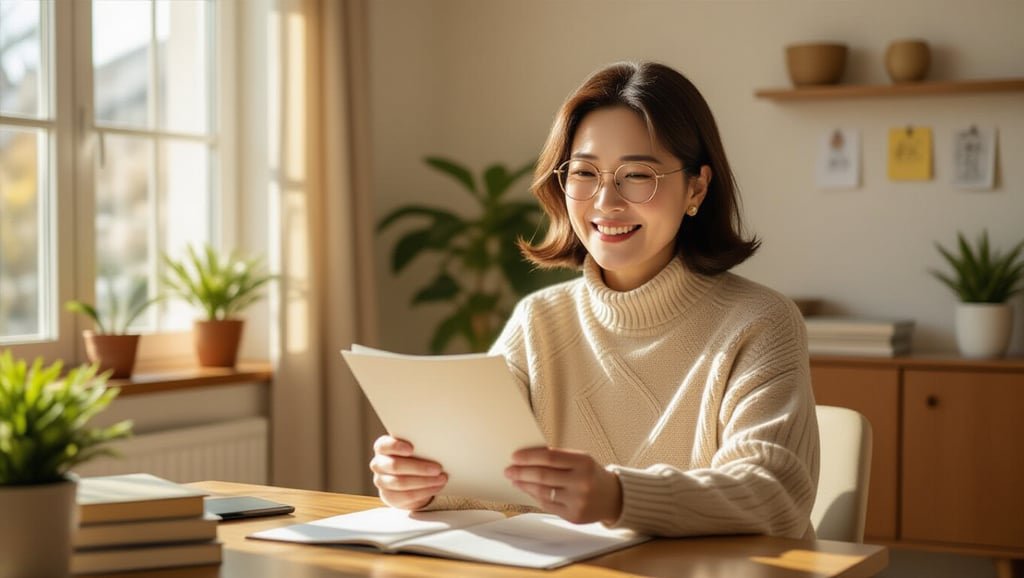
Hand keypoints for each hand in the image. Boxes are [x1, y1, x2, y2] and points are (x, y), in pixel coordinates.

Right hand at [370, 435, 446, 509]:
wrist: (407, 480)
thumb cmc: (413, 457)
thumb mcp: (414, 448)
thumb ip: (418, 445)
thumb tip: (436, 445)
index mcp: (382, 447)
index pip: (384, 445)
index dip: (396, 446)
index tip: (411, 449)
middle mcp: (378, 464)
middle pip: (395, 466)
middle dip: (419, 468)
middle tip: (437, 468)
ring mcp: (381, 481)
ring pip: (401, 483)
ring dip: (425, 481)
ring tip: (441, 478)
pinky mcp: (389, 496)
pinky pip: (407, 495)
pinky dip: (425, 491)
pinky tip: (436, 487)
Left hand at [504, 447, 622, 524]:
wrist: (614, 497)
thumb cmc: (591, 474)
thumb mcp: (581, 460)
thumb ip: (557, 458)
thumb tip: (526, 458)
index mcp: (583, 462)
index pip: (550, 457)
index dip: (529, 457)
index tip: (514, 456)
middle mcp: (582, 482)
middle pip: (543, 476)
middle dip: (521, 472)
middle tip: (508, 470)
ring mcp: (578, 501)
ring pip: (542, 492)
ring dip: (524, 485)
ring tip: (515, 480)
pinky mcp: (574, 516)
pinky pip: (547, 505)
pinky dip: (535, 497)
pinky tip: (528, 490)